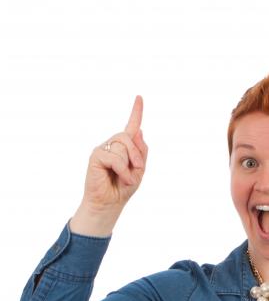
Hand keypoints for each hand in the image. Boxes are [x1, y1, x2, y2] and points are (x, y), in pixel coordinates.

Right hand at [80, 95, 147, 214]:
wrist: (110, 203)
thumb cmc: (123, 188)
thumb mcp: (139, 170)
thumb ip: (141, 151)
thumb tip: (139, 131)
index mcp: (125, 147)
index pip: (131, 126)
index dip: (136, 112)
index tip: (139, 97)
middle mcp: (113, 145)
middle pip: (128, 137)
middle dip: (136, 155)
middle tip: (136, 170)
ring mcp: (103, 149)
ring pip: (122, 146)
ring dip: (129, 164)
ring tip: (124, 177)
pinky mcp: (96, 155)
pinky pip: (114, 157)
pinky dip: (122, 170)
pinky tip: (120, 178)